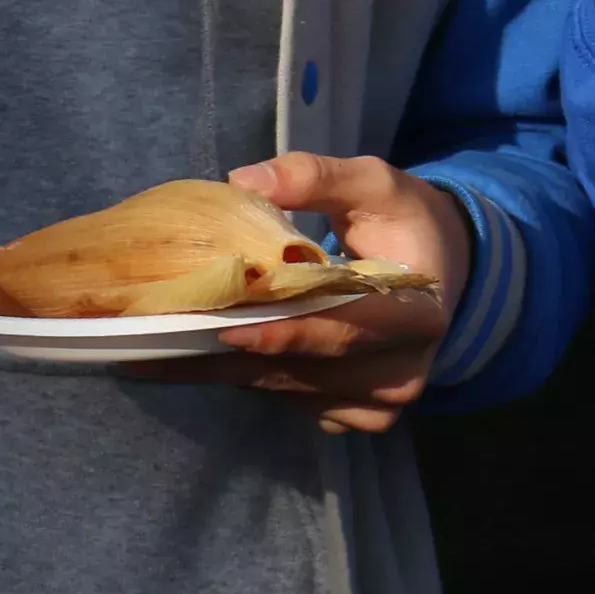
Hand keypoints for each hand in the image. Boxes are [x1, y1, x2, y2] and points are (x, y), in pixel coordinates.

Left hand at [122, 153, 469, 434]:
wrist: (440, 270)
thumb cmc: (403, 221)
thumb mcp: (372, 183)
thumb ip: (314, 177)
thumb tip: (243, 180)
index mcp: (419, 317)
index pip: (349, 331)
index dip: (288, 333)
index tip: (225, 328)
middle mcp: (400, 373)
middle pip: (306, 371)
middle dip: (230, 355)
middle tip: (156, 341)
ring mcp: (376, 404)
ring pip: (288, 392)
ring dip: (224, 371)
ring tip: (155, 351)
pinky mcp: (350, 416)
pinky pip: (288, 400)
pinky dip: (244, 377)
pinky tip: (193, 358)